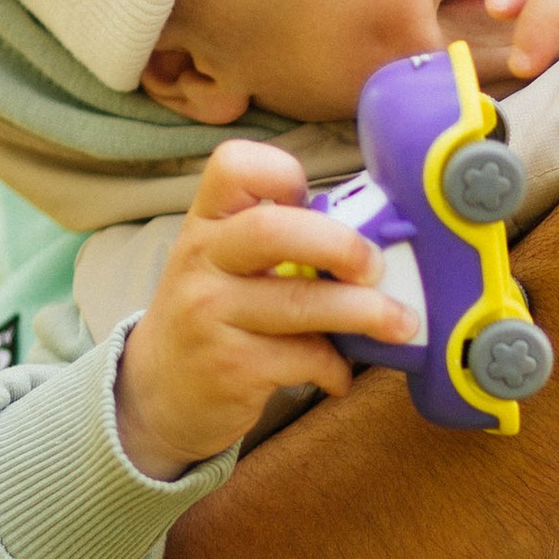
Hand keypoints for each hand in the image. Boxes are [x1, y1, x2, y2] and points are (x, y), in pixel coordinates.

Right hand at [114, 141, 423, 479]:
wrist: (158, 392)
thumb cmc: (214, 316)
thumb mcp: (226, 265)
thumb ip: (281, 242)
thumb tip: (376, 237)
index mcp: (206, 222)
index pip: (233, 166)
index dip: (282, 171)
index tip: (313, 197)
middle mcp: (201, 260)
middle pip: (274, 230)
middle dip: (340, 244)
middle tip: (376, 266)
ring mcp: (210, 315)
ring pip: (301, 302)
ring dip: (366, 313)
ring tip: (400, 323)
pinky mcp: (230, 367)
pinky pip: (304, 357)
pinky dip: (336, 366)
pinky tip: (339, 374)